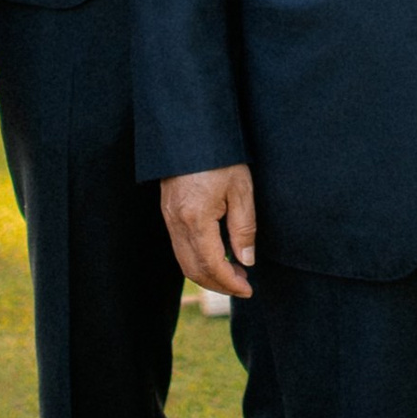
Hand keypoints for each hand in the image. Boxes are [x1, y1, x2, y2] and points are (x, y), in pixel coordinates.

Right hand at [164, 164, 256, 298]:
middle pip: (193, 269)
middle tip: (243, 286)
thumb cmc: (220, 156)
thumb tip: (246, 261)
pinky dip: (198, 259)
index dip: (230, 283)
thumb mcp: (241, 189)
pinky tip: (217, 255)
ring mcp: (168, 218)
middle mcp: (176, 222)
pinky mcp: (168, 212)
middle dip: (218, 284)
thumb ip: (244, 229)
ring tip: (234, 273)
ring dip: (207, 274)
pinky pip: (180, 246)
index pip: (211, 265)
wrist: (191, 128)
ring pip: (184, 261)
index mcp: (195, 218)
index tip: (248, 289)